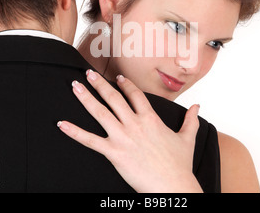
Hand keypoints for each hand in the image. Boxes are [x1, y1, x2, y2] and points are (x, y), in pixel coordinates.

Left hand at [58, 69, 202, 192]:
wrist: (173, 186)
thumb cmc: (180, 164)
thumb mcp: (187, 138)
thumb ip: (190, 120)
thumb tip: (197, 106)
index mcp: (151, 119)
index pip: (136, 95)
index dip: (126, 85)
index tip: (118, 78)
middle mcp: (135, 124)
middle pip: (114, 98)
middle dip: (100, 84)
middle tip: (88, 73)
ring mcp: (123, 137)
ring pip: (100, 112)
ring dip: (86, 98)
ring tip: (75, 87)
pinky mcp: (114, 152)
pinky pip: (90, 140)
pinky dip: (75, 132)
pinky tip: (62, 124)